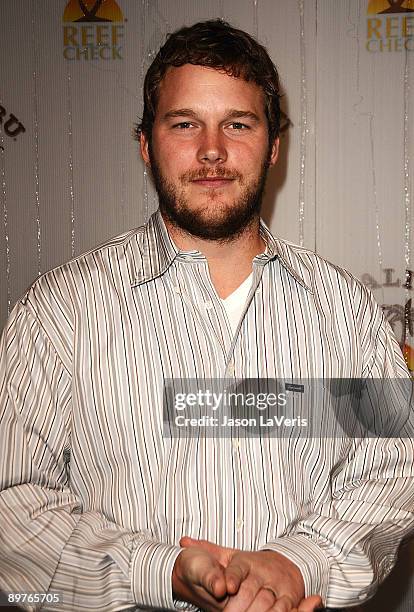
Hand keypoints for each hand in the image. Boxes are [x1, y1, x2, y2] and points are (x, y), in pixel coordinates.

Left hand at [180, 537, 321, 611]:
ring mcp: (276, 585)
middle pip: (250, 591)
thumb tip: (183, 541)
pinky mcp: (289, 597)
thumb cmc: (251, 565)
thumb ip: (208, 550)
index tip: (225, 587)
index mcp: (246, 561)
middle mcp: (262, 572)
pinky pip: (283, 608)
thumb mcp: (230, 556)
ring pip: (266, 602)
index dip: (232, 577)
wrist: (285, 565)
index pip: (238, 568)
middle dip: (239, 606)